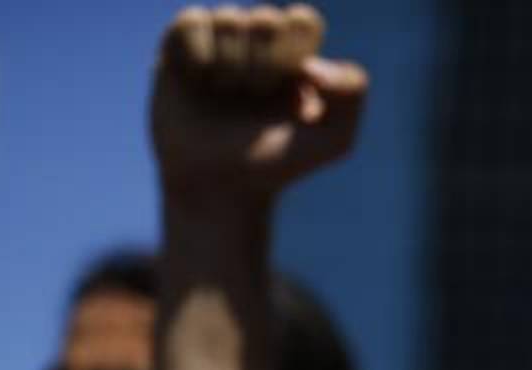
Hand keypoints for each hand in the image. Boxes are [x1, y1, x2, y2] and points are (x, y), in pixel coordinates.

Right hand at [151, 6, 367, 201]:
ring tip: (225, 96)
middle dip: (264, 65)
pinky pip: (192, 21)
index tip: (289, 90)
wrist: (220, 187)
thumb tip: (311, 61)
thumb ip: (354, 90)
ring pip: (229, 18)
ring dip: (231, 66)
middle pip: (266, 19)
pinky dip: (199, 55)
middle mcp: (256, 41)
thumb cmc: (276, 165)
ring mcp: (216, 40)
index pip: (302, 20)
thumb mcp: (334, 139)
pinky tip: (198, 82)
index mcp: (295, 54)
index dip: (295, 53)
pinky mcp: (177, 46)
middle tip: (254, 98)